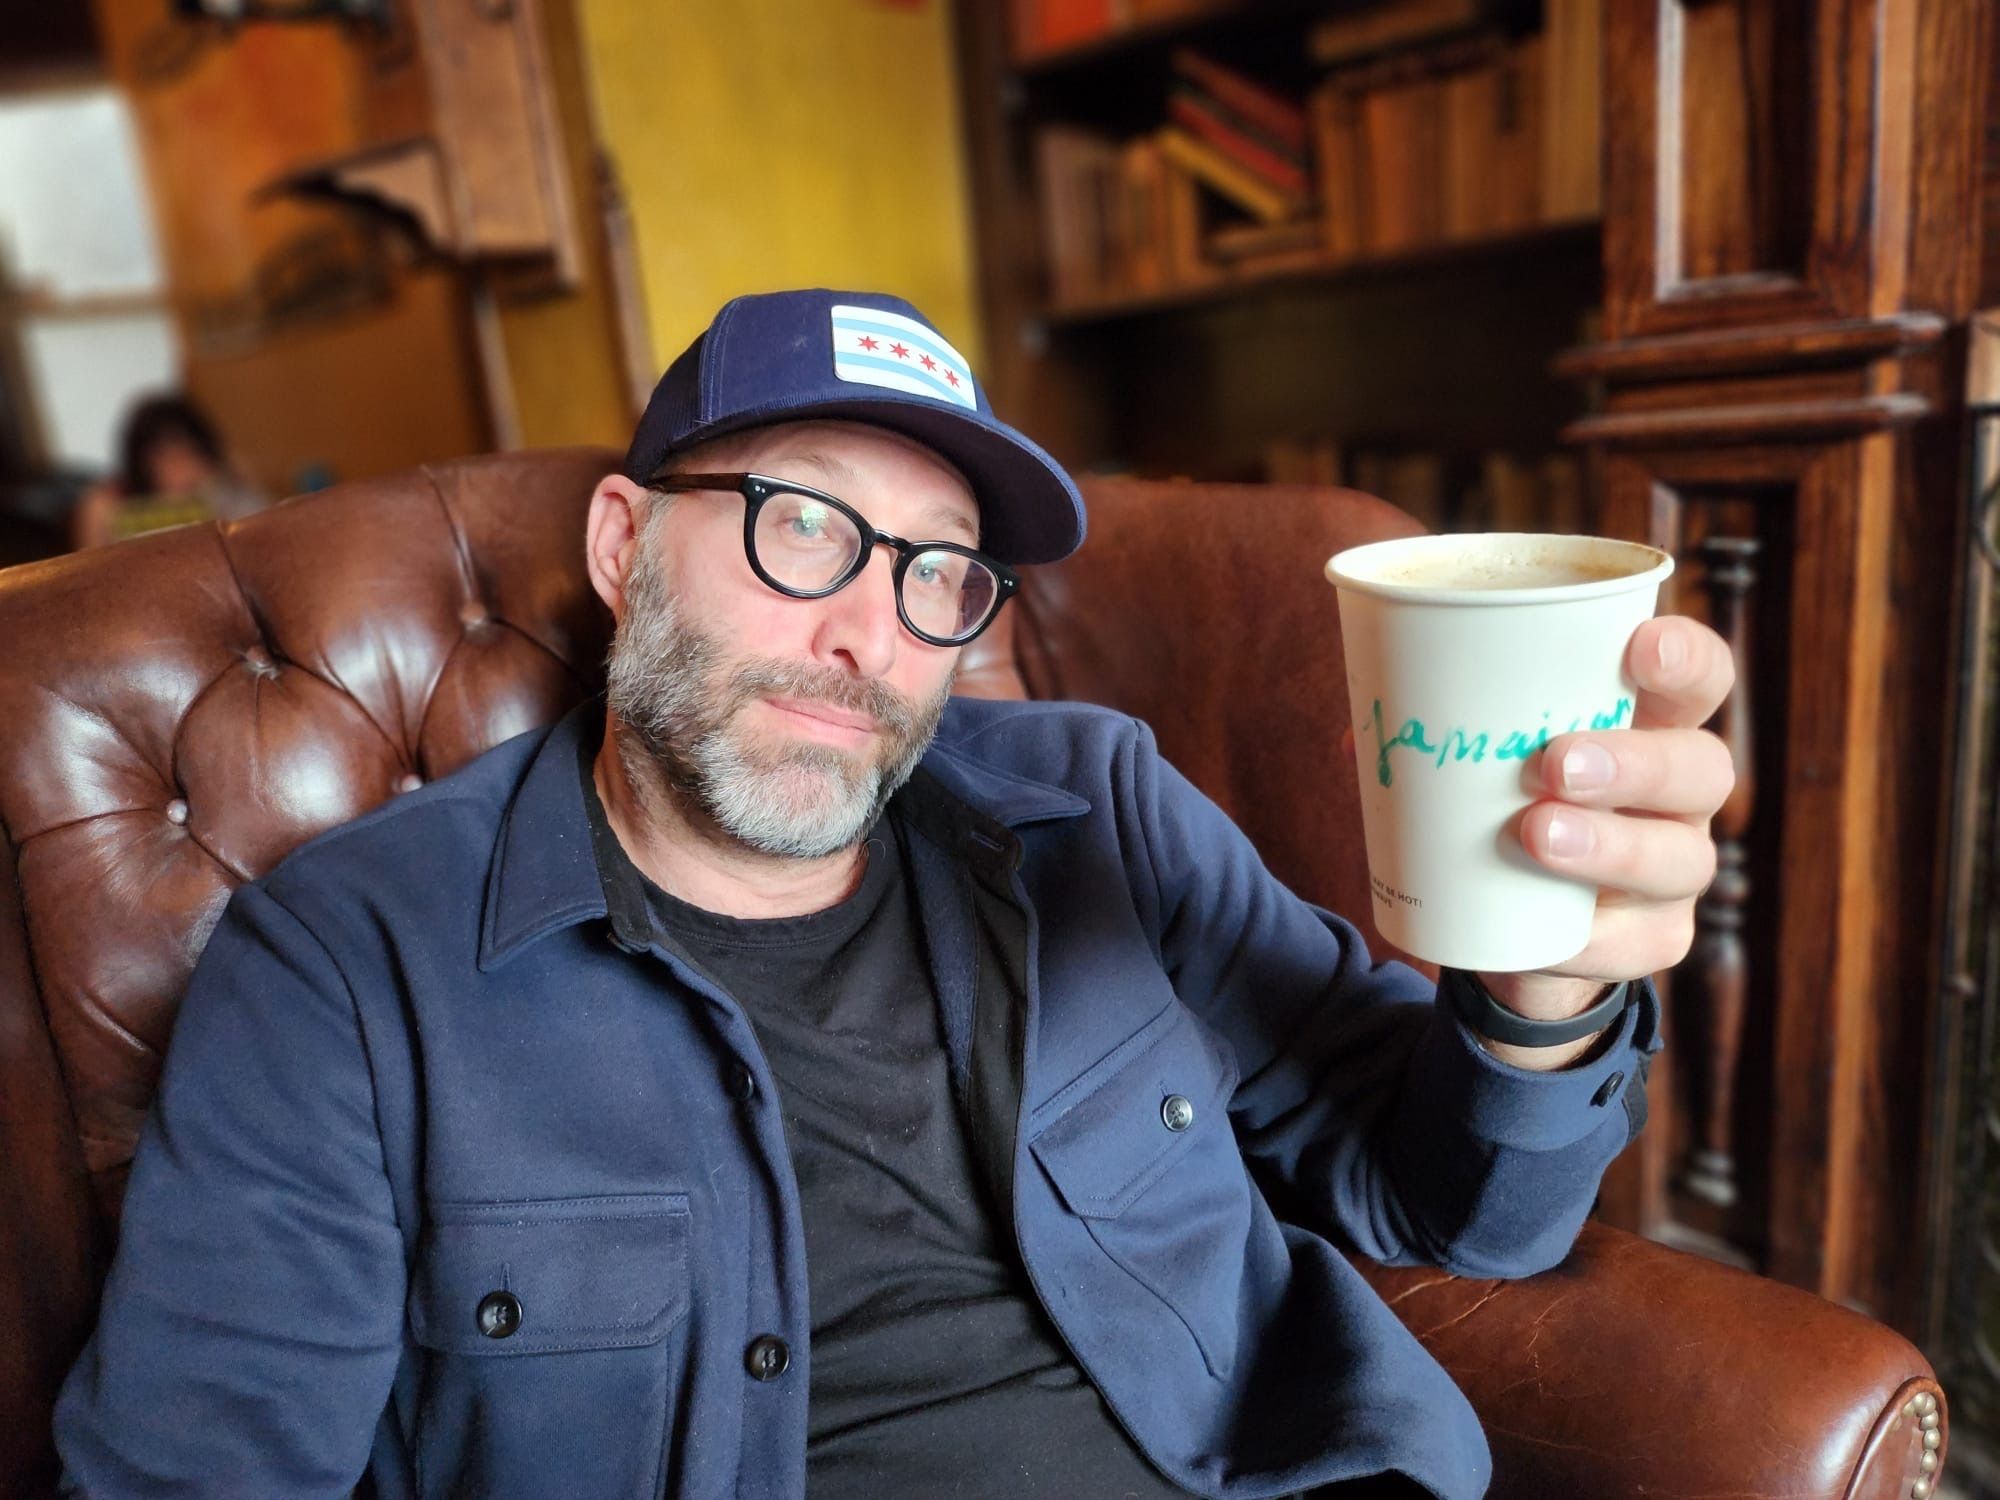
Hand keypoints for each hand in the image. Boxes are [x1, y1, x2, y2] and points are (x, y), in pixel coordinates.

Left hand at [1475, 614, 1736, 1069]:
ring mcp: (1675, 868)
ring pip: (1679, 859)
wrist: (1509, 926)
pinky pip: (1640, 944)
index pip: (1698, 678)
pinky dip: (1594, 941)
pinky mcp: (1655, 939)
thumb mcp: (1476, 764)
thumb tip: (1356, 741)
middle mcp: (1679, 795)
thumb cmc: (1499, 807)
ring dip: (1611, 846)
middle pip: (1701, 768)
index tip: (1638, 647)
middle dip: (1635, 763)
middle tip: (1554, 764)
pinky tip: (1557, 935)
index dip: (1684, 659)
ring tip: (1535, 836)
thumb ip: (1430, 737)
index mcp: (1645, 726)